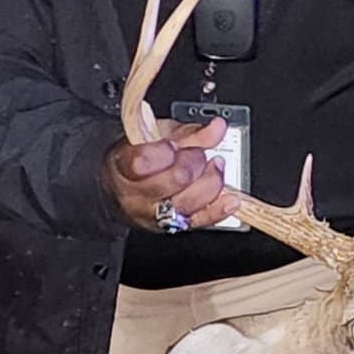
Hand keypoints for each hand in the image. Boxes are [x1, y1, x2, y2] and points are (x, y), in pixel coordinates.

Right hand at [104, 114, 242, 231]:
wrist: (122, 186)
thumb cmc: (138, 155)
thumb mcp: (157, 134)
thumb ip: (189, 132)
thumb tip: (217, 127)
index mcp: (123, 166)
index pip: (143, 162)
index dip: (165, 151)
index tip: (173, 144)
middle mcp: (136, 195)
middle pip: (174, 180)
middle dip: (194, 161)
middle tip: (197, 153)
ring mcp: (154, 214)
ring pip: (189, 202)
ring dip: (210, 181)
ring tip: (214, 167)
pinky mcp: (171, 226)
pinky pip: (199, 221)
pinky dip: (218, 210)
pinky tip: (231, 200)